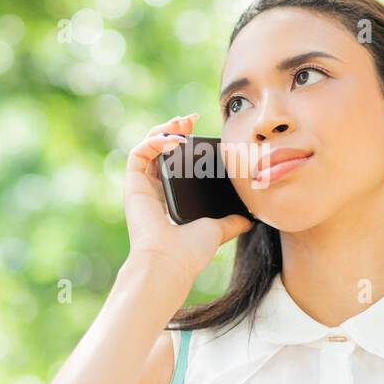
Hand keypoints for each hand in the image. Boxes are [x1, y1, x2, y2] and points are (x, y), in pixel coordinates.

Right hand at [123, 113, 254, 283]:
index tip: (199, 132)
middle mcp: (152, 191)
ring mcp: (141, 187)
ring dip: (162, 130)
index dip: (183, 143)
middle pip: (158, 150)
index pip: (172, 162)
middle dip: (173, 130)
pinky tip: (173, 139)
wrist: (172, 262)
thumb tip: (250, 218)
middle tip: (190, 121)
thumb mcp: (217, 230)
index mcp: (169, 199)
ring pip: (145, 147)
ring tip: (181, 123)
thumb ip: (231, 222)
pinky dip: (154, 141)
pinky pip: (138, 153)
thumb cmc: (190, 252)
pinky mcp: (133, 186)